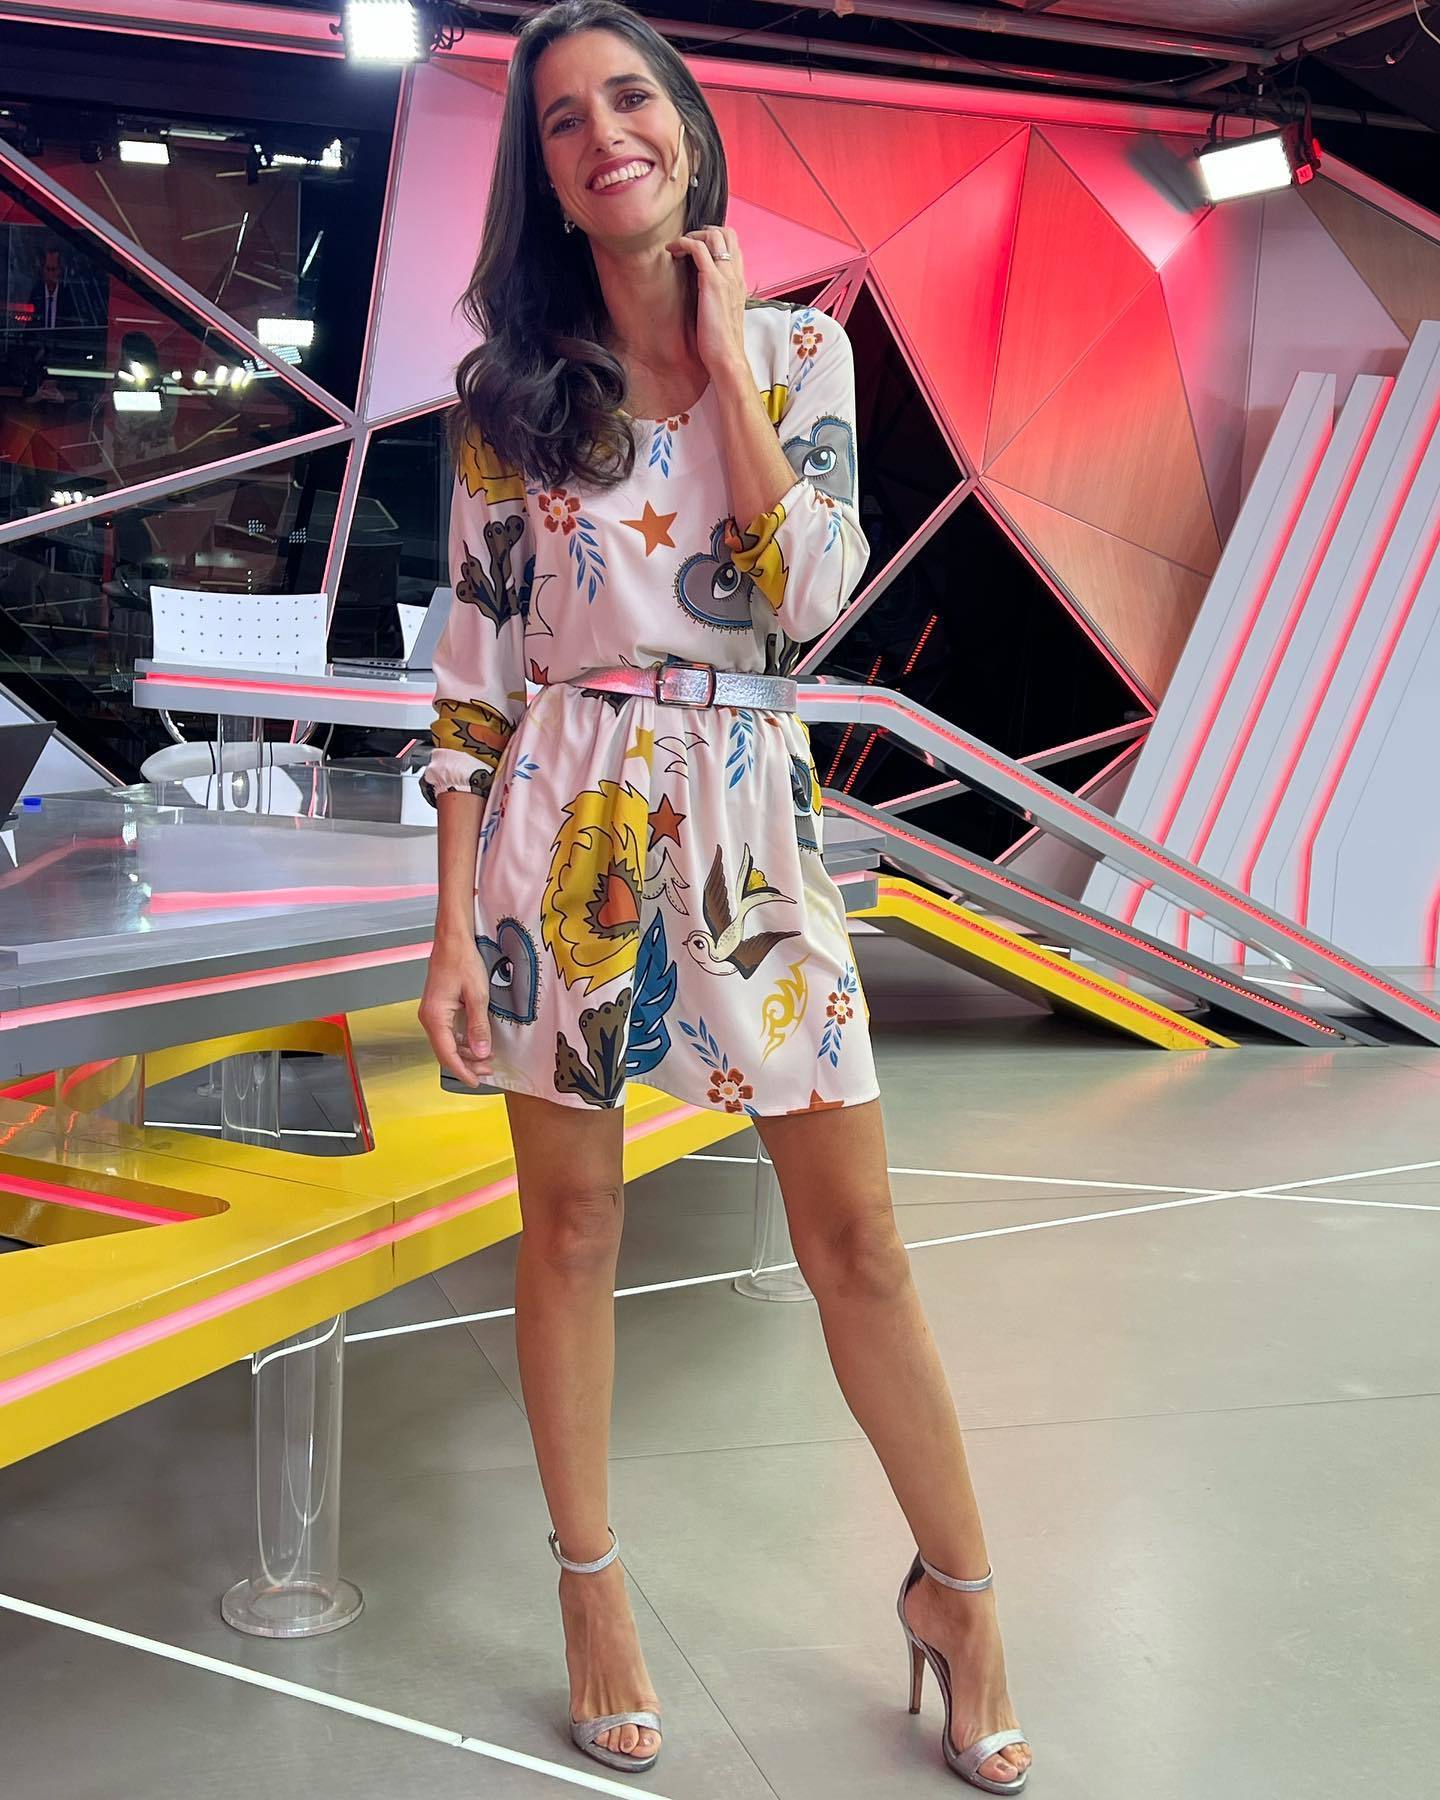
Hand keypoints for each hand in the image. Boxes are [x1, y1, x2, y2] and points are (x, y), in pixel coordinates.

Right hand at [418, 936, 493, 1088]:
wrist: (452, 940)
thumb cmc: (462, 961)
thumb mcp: (477, 995)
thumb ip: (479, 1026)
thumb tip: (481, 1053)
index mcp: (435, 1017)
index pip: (447, 1054)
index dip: (462, 1071)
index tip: (476, 1082)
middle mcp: (429, 1018)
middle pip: (445, 1052)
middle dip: (467, 1064)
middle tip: (489, 1070)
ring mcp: (432, 1014)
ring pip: (447, 1044)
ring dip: (465, 1053)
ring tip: (486, 1059)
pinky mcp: (438, 1009)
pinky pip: (448, 1033)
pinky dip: (462, 1041)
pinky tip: (477, 1043)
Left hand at [667, 225, 747, 378]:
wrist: (727, 358)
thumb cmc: (722, 343)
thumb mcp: (723, 314)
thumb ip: (719, 299)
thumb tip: (705, 295)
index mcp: (739, 282)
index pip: (734, 246)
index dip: (715, 239)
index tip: (696, 248)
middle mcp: (735, 275)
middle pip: (727, 234)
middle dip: (704, 231)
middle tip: (686, 242)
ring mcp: (726, 276)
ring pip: (714, 236)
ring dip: (692, 235)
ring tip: (676, 246)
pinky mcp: (712, 282)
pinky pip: (698, 249)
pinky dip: (683, 243)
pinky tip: (671, 251)